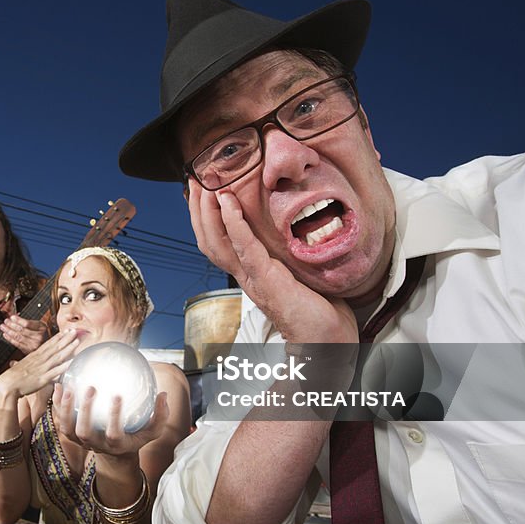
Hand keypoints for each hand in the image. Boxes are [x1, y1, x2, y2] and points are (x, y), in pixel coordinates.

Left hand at [0, 315, 47, 353]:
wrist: (49, 344)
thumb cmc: (43, 333)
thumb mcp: (40, 325)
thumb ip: (29, 322)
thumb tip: (15, 318)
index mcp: (41, 328)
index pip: (27, 324)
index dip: (18, 320)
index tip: (12, 317)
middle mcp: (38, 337)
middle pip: (22, 330)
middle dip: (11, 325)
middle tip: (6, 321)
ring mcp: (33, 345)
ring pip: (18, 337)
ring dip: (9, 331)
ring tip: (3, 327)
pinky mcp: (28, 350)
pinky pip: (17, 344)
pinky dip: (10, 339)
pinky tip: (6, 335)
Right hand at [0, 329, 77, 400]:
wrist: (7, 385)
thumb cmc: (12, 377)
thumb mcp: (20, 365)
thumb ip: (27, 363)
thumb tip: (27, 361)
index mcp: (34, 356)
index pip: (49, 344)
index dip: (58, 337)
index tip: (66, 331)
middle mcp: (40, 360)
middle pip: (55, 347)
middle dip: (66, 338)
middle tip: (74, 331)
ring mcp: (42, 368)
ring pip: (58, 356)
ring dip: (68, 348)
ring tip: (77, 341)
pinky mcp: (43, 378)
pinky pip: (55, 371)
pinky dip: (64, 366)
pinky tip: (72, 362)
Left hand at [52, 383, 168, 457]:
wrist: (115, 455)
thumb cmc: (135, 437)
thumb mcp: (151, 431)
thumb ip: (159, 416)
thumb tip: (163, 395)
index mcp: (116, 445)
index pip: (113, 434)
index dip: (114, 417)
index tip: (118, 396)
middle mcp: (96, 445)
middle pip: (85, 432)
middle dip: (85, 411)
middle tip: (91, 388)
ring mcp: (81, 441)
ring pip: (68, 429)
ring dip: (65, 409)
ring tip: (68, 387)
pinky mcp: (71, 435)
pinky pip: (60, 420)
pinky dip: (57, 404)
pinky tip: (58, 385)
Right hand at [188, 180, 357, 342]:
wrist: (328, 344)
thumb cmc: (320, 313)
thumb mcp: (300, 275)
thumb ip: (291, 256)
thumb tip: (301, 231)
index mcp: (252, 274)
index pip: (219, 242)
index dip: (207, 217)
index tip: (205, 190)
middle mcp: (246, 276)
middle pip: (209, 240)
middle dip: (198, 208)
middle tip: (196, 179)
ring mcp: (254, 279)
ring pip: (218, 242)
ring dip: (208, 210)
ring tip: (207, 184)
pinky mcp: (267, 279)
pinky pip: (244, 247)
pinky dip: (234, 222)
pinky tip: (229, 201)